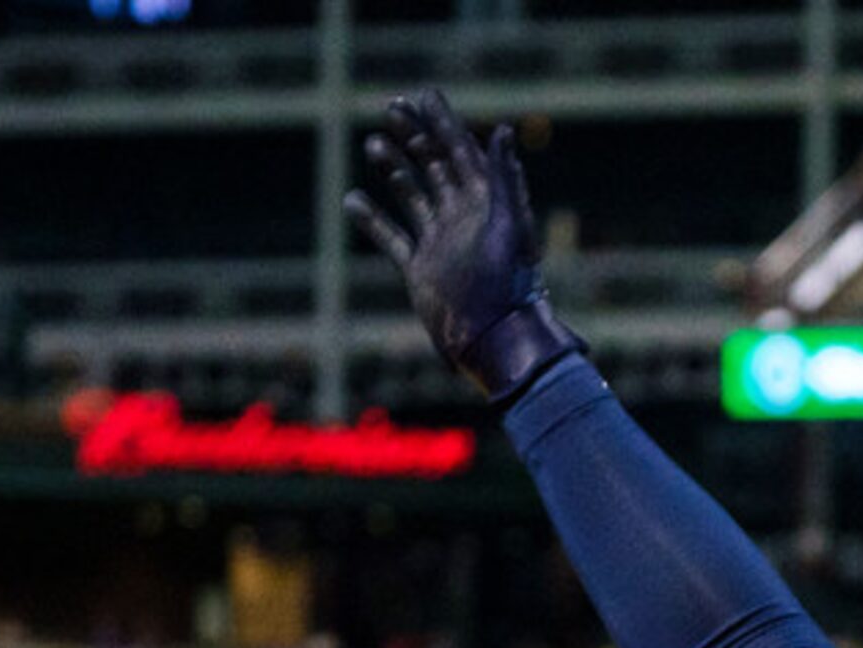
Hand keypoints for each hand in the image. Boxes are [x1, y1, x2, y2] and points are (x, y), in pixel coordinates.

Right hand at [343, 88, 582, 401]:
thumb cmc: (510, 284)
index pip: (461, 149)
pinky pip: (392, 237)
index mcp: (486, 201)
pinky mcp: (420, 268)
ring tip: (373, 144)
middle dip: (414, 135)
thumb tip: (502, 128)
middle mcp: (462, 216)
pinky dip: (372, 220)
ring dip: (394, 168)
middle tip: (390, 109)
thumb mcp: (510, 224)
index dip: (442, 121)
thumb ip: (505, 177)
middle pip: (435, 164)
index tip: (422, 95)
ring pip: (412, 194)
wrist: (493, 337)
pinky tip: (352, 200)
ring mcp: (440, 241)